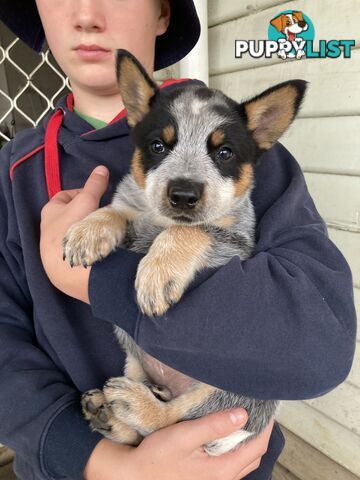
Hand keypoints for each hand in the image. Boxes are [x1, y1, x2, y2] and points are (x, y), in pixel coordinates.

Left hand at [40, 166, 109, 301]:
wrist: (70, 268)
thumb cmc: (74, 228)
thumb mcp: (87, 201)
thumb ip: (95, 185)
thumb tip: (102, 168)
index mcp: (50, 210)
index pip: (66, 195)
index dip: (82, 193)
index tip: (98, 196)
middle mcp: (49, 228)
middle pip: (71, 214)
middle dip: (88, 212)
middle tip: (104, 213)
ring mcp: (56, 246)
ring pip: (75, 232)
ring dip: (89, 229)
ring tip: (103, 231)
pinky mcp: (65, 261)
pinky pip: (78, 248)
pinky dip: (88, 245)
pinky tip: (98, 247)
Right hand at [83, 409, 273, 479]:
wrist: (136, 477)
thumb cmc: (157, 457)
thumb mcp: (185, 436)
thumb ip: (214, 426)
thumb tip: (242, 414)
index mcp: (223, 470)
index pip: (256, 446)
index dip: (265, 426)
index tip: (266, 407)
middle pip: (254, 455)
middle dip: (259, 433)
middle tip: (257, 411)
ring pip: (243, 462)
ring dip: (248, 442)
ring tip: (245, 420)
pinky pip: (231, 465)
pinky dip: (236, 449)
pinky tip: (227, 436)